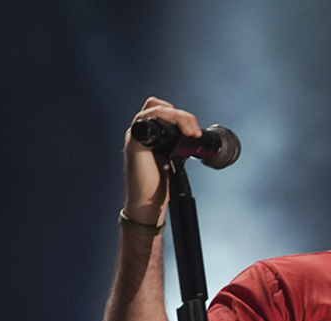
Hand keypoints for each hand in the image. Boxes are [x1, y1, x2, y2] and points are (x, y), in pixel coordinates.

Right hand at [123, 97, 202, 225]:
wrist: (148, 203)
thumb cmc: (158, 186)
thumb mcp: (173, 161)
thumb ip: (178, 148)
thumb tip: (195, 140)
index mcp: (153, 136)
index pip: (165, 112)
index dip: (182, 117)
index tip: (196, 133)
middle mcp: (143, 133)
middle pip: (160, 106)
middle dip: (181, 115)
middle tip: (194, 132)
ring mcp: (137, 136)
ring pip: (155, 108)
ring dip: (176, 116)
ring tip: (190, 132)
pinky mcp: (134, 142)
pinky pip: (145, 118)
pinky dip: (162, 116)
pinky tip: (177, 129)